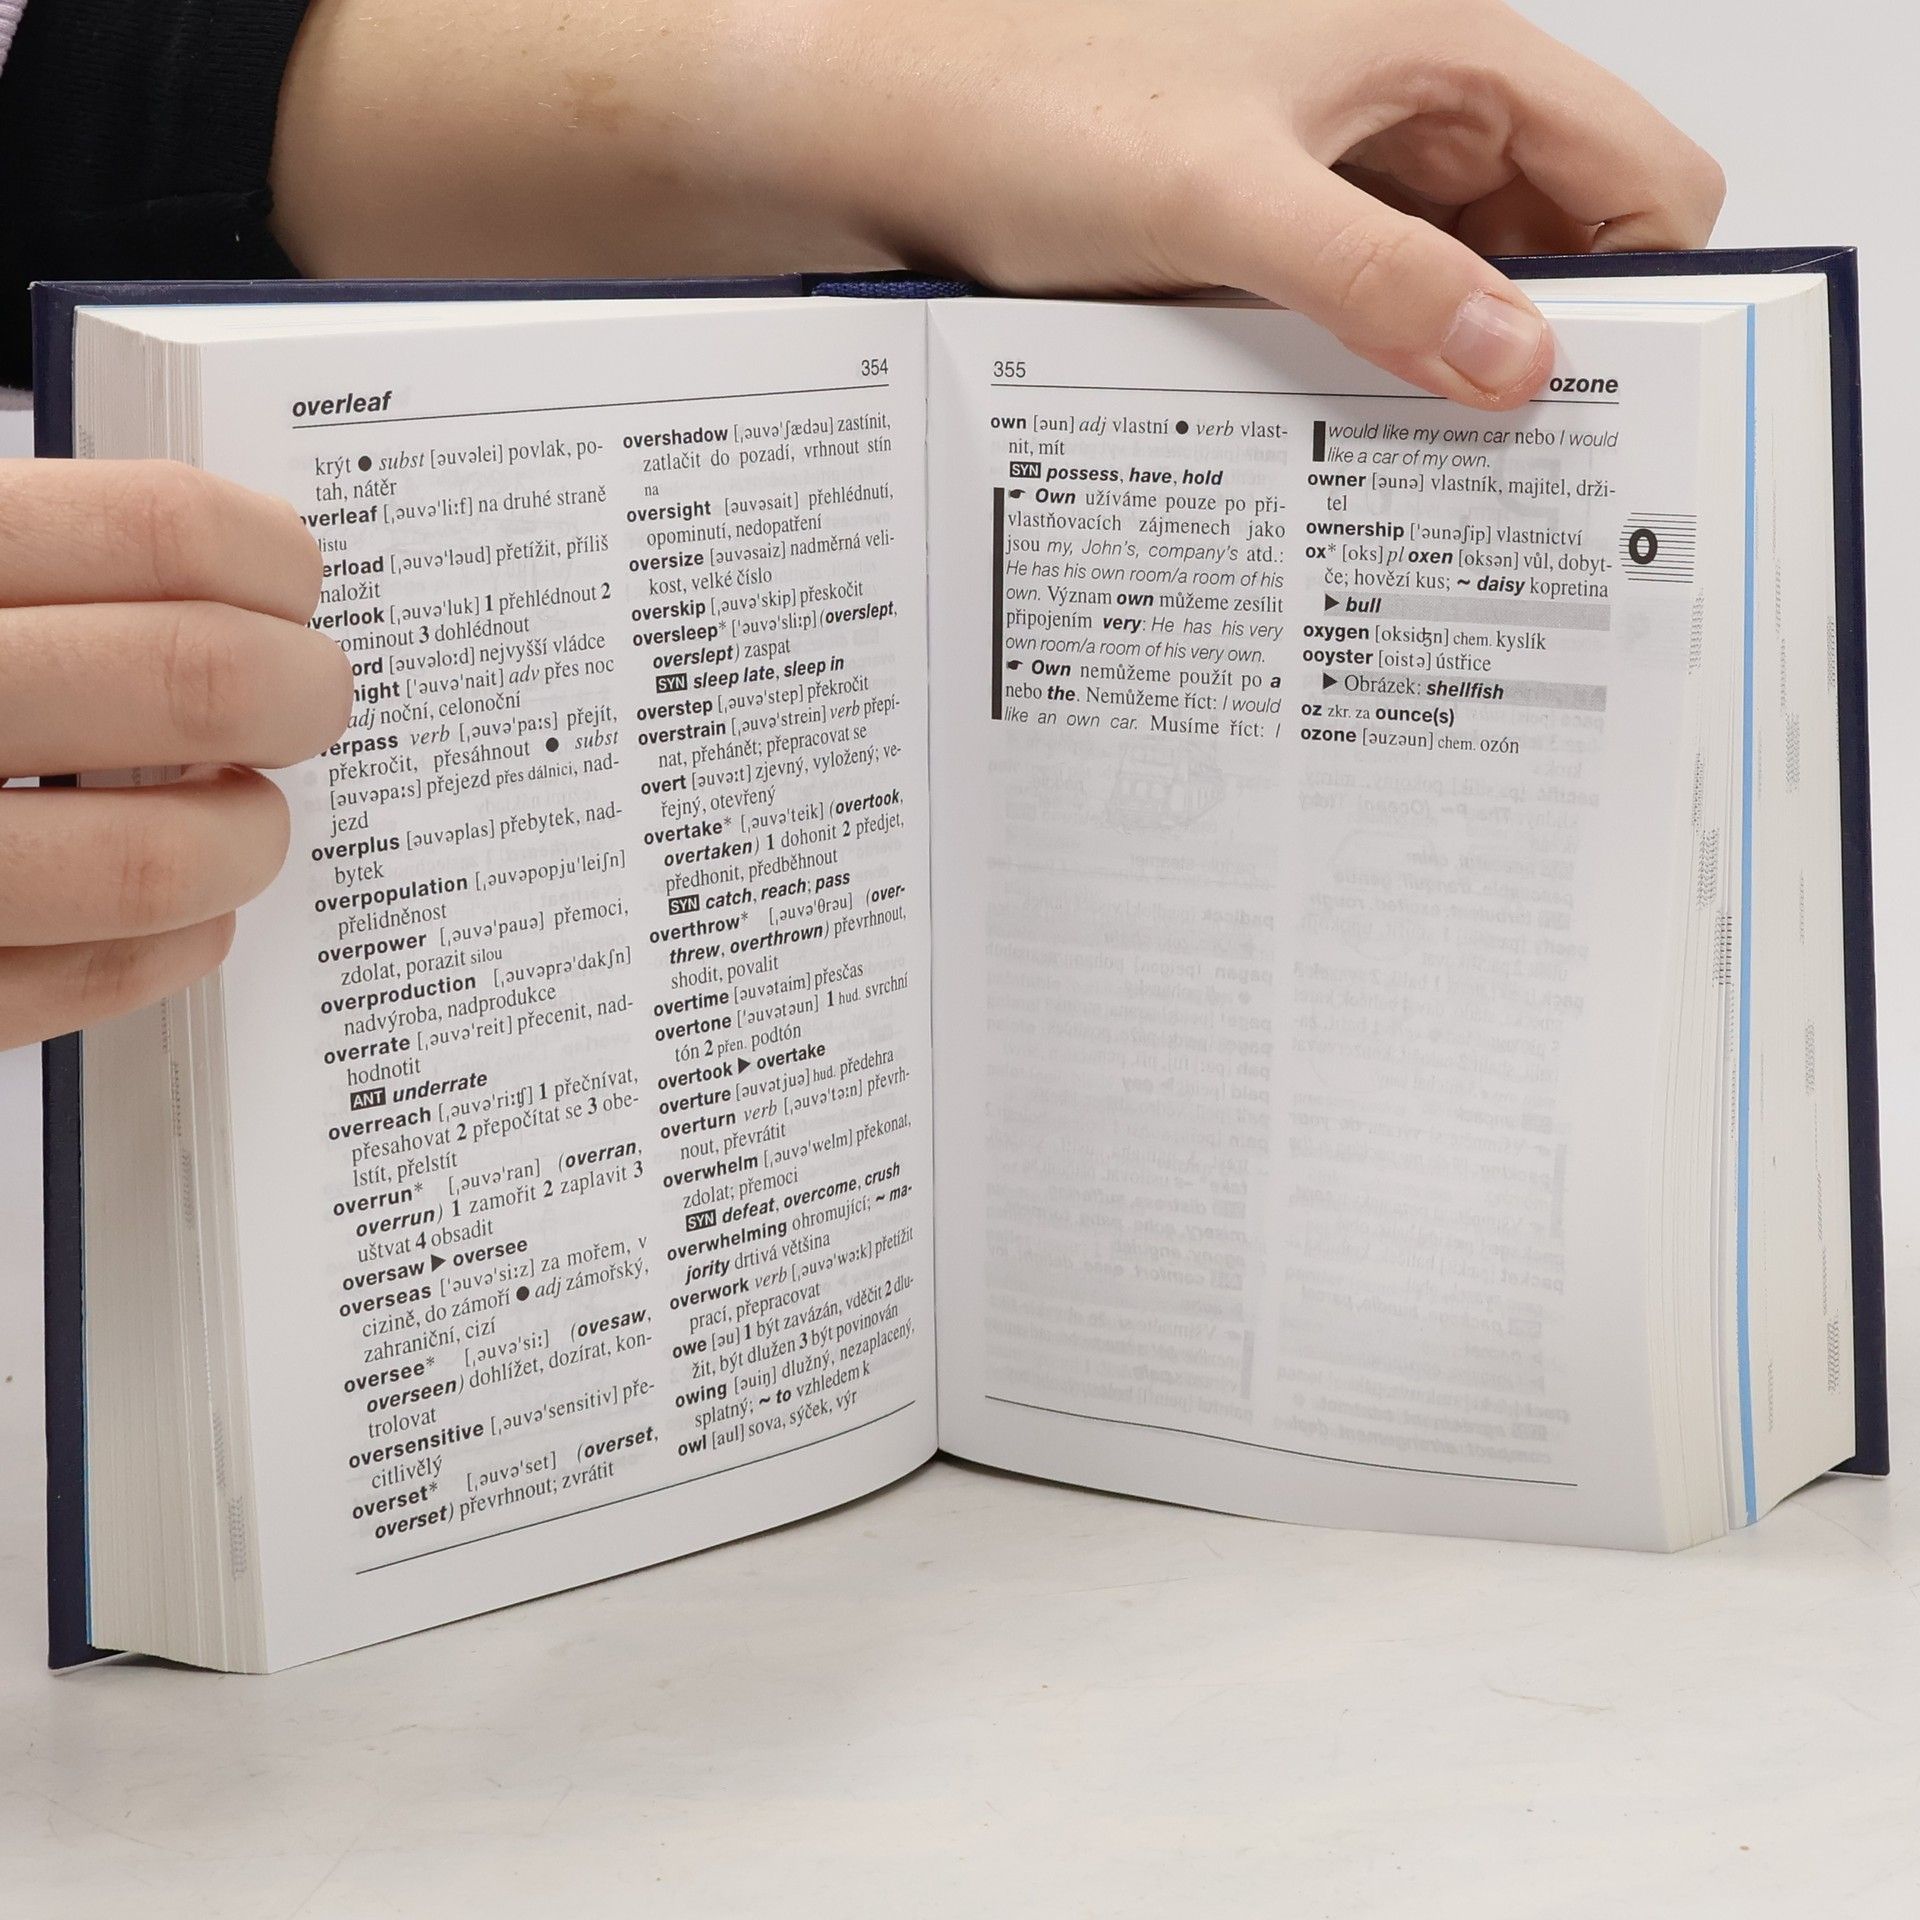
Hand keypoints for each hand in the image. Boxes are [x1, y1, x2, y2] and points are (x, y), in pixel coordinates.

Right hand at [0, 461, 349, 1048]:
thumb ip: (19, 550)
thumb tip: (226, 555)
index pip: (162, 530)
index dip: (271, 558)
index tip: (294, 580)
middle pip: (194, 682)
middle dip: (300, 694)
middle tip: (311, 698)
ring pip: (156, 861)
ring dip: (249, 838)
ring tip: (248, 816)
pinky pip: (76, 982)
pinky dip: (171, 948)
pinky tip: (186, 916)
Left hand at [273, 0, 1722, 409]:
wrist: (879, 126)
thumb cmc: (1028, 108)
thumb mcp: (1225, 205)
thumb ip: (1384, 285)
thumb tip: (1523, 368)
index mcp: (1442, 52)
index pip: (1639, 174)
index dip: (1650, 293)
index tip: (1609, 417)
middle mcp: (1406, 108)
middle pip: (1559, 246)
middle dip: (1553, 355)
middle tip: (1519, 488)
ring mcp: (1339, 177)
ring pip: (1460, 291)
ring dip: (1452, 378)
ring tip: (1430, 492)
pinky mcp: (1270, 238)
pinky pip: (1365, 315)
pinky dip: (1370, 379)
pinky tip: (1344, 454)